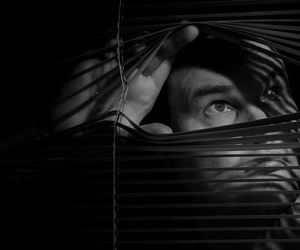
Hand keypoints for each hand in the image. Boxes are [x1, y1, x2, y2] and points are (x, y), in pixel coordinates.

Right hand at [51, 25, 198, 134]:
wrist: (71, 130)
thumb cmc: (102, 133)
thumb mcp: (127, 135)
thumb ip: (146, 133)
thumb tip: (166, 132)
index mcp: (146, 89)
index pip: (166, 62)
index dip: (178, 46)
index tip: (192, 31)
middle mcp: (134, 74)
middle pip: (154, 48)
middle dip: (168, 36)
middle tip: (183, 28)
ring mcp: (114, 65)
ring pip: (131, 44)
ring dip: (138, 39)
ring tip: (143, 44)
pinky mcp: (93, 62)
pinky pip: (105, 47)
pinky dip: (111, 43)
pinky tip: (113, 46)